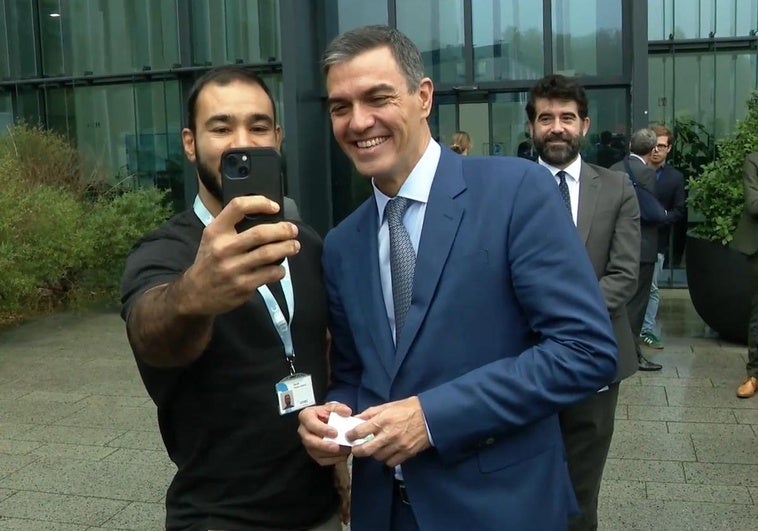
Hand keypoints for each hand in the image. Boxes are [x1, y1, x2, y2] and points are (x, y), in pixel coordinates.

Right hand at [179, 196, 299, 315]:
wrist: (196, 294)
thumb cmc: (209, 261)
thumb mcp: (212, 239)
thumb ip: (232, 227)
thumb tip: (266, 216)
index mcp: (216, 231)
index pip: (238, 207)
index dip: (260, 203)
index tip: (275, 207)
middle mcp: (224, 248)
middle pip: (261, 233)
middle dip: (283, 230)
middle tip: (293, 230)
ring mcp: (234, 268)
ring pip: (269, 254)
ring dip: (287, 248)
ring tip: (294, 246)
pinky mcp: (243, 286)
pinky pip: (270, 274)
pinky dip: (280, 270)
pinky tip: (280, 268)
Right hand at [298, 402, 352, 465]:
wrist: (323, 421)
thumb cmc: (326, 413)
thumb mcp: (331, 407)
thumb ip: (339, 408)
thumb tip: (347, 412)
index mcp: (306, 416)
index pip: (311, 423)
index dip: (322, 429)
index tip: (335, 433)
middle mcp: (303, 431)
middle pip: (310, 441)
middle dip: (324, 445)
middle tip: (337, 447)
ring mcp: (307, 443)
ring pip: (315, 452)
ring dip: (330, 454)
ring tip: (344, 451)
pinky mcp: (312, 452)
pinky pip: (320, 460)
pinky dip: (332, 460)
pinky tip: (342, 456)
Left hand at [348, 396, 430, 466]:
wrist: (432, 416)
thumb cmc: (410, 408)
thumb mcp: (390, 405)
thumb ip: (372, 413)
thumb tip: (358, 418)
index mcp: (383, 419)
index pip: (360, 431)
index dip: (351, 435)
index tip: (349, 436)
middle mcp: (389, 434)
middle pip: (367, 449)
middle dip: (358, 450)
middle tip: (356, 449)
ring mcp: (398, 445)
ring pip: (378, 457)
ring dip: (374, 453)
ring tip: (375, 448)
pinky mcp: (407, 453)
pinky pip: (391, 462)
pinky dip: (387, 459)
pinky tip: (388, 452)